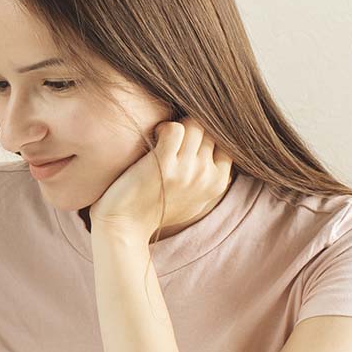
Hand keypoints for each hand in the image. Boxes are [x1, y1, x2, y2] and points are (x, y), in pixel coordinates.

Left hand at [89, 118, 232, 242]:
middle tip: (170, 139)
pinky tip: (153, 138)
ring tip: (161, 138)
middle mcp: (206, 176)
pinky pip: (175, 128)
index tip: (186, 144)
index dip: (206, 137)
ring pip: (195, 125)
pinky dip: (163, 127)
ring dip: (177, 125)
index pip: (226, 144)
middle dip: (190, 129)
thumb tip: (217, 154)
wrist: (125, 226)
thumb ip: (208, 180)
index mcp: (217, 184)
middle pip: (209, 131)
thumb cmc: (154, 210)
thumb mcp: (194, 200)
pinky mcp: (165, 163)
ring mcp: (188, 170)